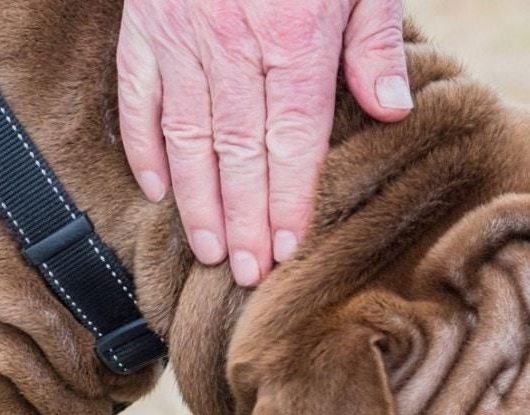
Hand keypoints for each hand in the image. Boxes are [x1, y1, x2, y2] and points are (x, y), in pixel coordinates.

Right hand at [117, 0, 413, 287]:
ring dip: (196, 200)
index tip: (286, 253)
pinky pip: (137, 95)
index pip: (292, 142)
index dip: (288, 202)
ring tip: (208, 251)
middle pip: (238, 152)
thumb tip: (392, 110)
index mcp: (292, 36)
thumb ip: (374, 40)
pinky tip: (158, 190)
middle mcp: (230, 42)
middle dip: (243, 221)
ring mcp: (179, 34)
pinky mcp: (143, 21)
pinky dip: (143, 145)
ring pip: (184, 135)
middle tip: (245, 275)